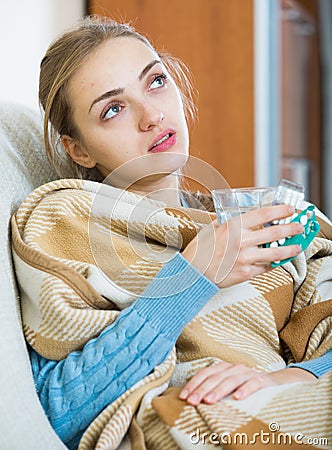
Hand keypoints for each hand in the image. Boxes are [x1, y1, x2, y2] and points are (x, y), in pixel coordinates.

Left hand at [178, 361, 315, 404]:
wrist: (275, 384)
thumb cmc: (245, 388)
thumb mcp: (227, 387)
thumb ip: (213, 390)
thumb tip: (190, 399)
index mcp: (223, 368)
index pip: (204, 373)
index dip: (193, 384)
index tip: (183, 397)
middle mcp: (234, 368)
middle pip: (214, 377)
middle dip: (201, 390)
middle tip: (192, 402)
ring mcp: (248, 373)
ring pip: (230, 380)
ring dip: (218, 390)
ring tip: (209, 401)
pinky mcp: (262, 380)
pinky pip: (253, 384)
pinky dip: (245, 390)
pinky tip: (237, 398)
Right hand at [182, 204, 302, 287]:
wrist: (193, 273)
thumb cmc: (200, 250)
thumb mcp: (212, 229)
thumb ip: (228, 223)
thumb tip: (241, 219)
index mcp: (234, 227)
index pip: (263, 214)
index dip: (280, 210)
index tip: (290, 209)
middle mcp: (242, 241)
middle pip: (275, 233)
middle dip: (291, 228)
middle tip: (299, 226)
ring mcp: (245, 258)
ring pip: (276, 253)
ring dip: (290, 249)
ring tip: (297, 246)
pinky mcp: (246, 273)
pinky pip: (265, 267)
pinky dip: (272, 264)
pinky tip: (278, 261)